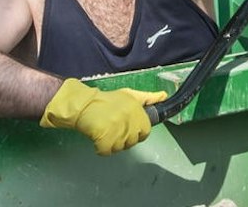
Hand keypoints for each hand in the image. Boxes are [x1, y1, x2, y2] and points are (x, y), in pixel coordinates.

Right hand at [40, 78, 167, 154]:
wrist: (84, 105)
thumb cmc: (107, 100)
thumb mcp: (129, 95)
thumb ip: (147, 98)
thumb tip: (164, 96)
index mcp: (137, 110)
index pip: (145, 131)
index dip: (137, 132)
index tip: (127, 127)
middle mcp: (130, 121)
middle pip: (132, 141)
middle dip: (124, 138)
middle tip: (113, 128)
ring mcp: (117, 132)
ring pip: (120, 148)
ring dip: (112, 144)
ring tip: (104, 131)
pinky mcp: (105, 140)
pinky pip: (107, 152)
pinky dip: (101, 148)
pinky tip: (98, 137)